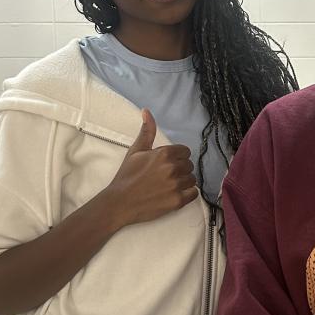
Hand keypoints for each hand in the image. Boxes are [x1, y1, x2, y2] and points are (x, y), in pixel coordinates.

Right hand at [105, 109, 198, 226]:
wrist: (120, 202)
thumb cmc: (127, 176)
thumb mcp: (135, 151)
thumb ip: (146, 132)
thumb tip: (147, 112)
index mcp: (164, 154)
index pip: (185, 152)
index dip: (177, 157)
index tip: (168, 163)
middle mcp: (172, 168)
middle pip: (189, 165)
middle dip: (180, 169)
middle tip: (167, 175)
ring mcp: (176, 185)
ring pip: (192, 179)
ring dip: (184, 181)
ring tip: (170, 185)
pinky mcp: (177, 201)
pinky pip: (194, 193)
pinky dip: (188, 194)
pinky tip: (175, 193)